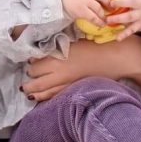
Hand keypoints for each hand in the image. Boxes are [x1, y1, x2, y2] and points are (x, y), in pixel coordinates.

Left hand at [22, 36, 140, 100]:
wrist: (116, 57)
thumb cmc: (96, 45)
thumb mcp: (73, 42)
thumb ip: (56, 49)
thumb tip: (41, 54)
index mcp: (58, 57)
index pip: (35, 65)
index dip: (31, 66)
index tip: (29, 65)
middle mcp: (60, 72)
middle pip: (37, 81)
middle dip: (29, 84)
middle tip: (24, 84)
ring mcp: (68, 83)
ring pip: (45, 93)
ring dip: (35, 93)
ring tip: (28, 94)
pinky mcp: (76, 89)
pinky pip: (58, 97)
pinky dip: (48, 99)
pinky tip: (43, 99)